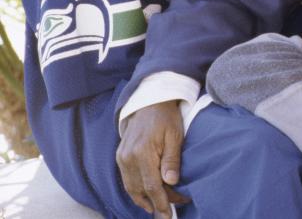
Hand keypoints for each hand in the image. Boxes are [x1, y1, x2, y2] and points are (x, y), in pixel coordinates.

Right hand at [116, 100, 190, 216]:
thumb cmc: (166, 118)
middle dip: (155, 203)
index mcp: (142, 152)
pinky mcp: (120, 156)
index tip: (168, 215)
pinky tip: (146, 196)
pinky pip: (127, 179)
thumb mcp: (174, 136)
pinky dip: (136, 190)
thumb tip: (172, 182)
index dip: (161, 202)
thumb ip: (172, 160)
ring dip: (144, 200)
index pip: (152, 185)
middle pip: (141, 189)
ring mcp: (121, 157)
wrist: (149, 102)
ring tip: (157, 208)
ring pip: (131, 187)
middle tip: (168, 213)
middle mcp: (128, 157)